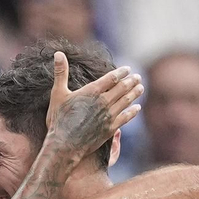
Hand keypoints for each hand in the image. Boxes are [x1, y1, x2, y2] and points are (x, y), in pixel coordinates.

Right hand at [44, 52, 143, 167]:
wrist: (64, 145)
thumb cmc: (59, 119)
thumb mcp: (58, 93)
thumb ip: (61, 72)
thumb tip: (58, 53)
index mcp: (91, 91)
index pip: (111, 78)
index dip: (121, 72)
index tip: (128, 69)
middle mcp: (103, 102)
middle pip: (122, 88)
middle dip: (131, 81)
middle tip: (138, 77)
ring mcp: (108, 116)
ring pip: (126, 101)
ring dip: (135, 94)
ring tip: (141, 88)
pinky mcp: (110, 129)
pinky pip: (125, 118)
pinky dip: (133, 112)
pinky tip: (137, 108)